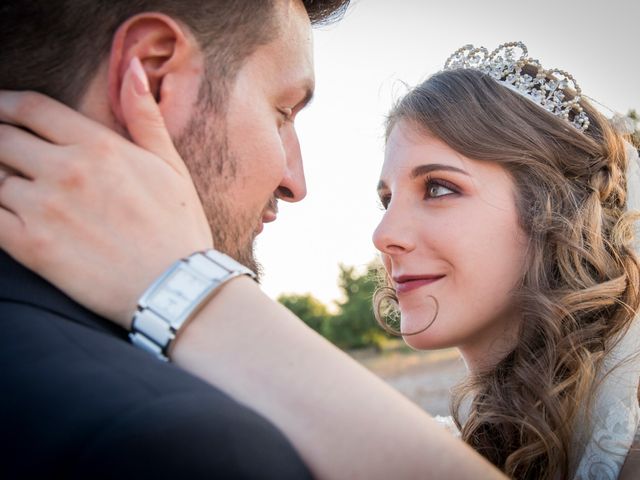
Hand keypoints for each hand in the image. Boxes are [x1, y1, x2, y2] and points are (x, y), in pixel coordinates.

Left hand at [0, 58, 211, 327]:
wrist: (177, 287)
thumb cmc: (178, 227)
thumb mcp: (171, 166)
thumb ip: (145, 117)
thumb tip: (134, 70)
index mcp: (98, 145)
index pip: (31, 108)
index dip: (5, 104)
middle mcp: (65, 169)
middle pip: (1, 138)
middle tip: (2, 152)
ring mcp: (44, 207)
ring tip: (10, 190)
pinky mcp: (30, 246)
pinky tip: (2, 214)